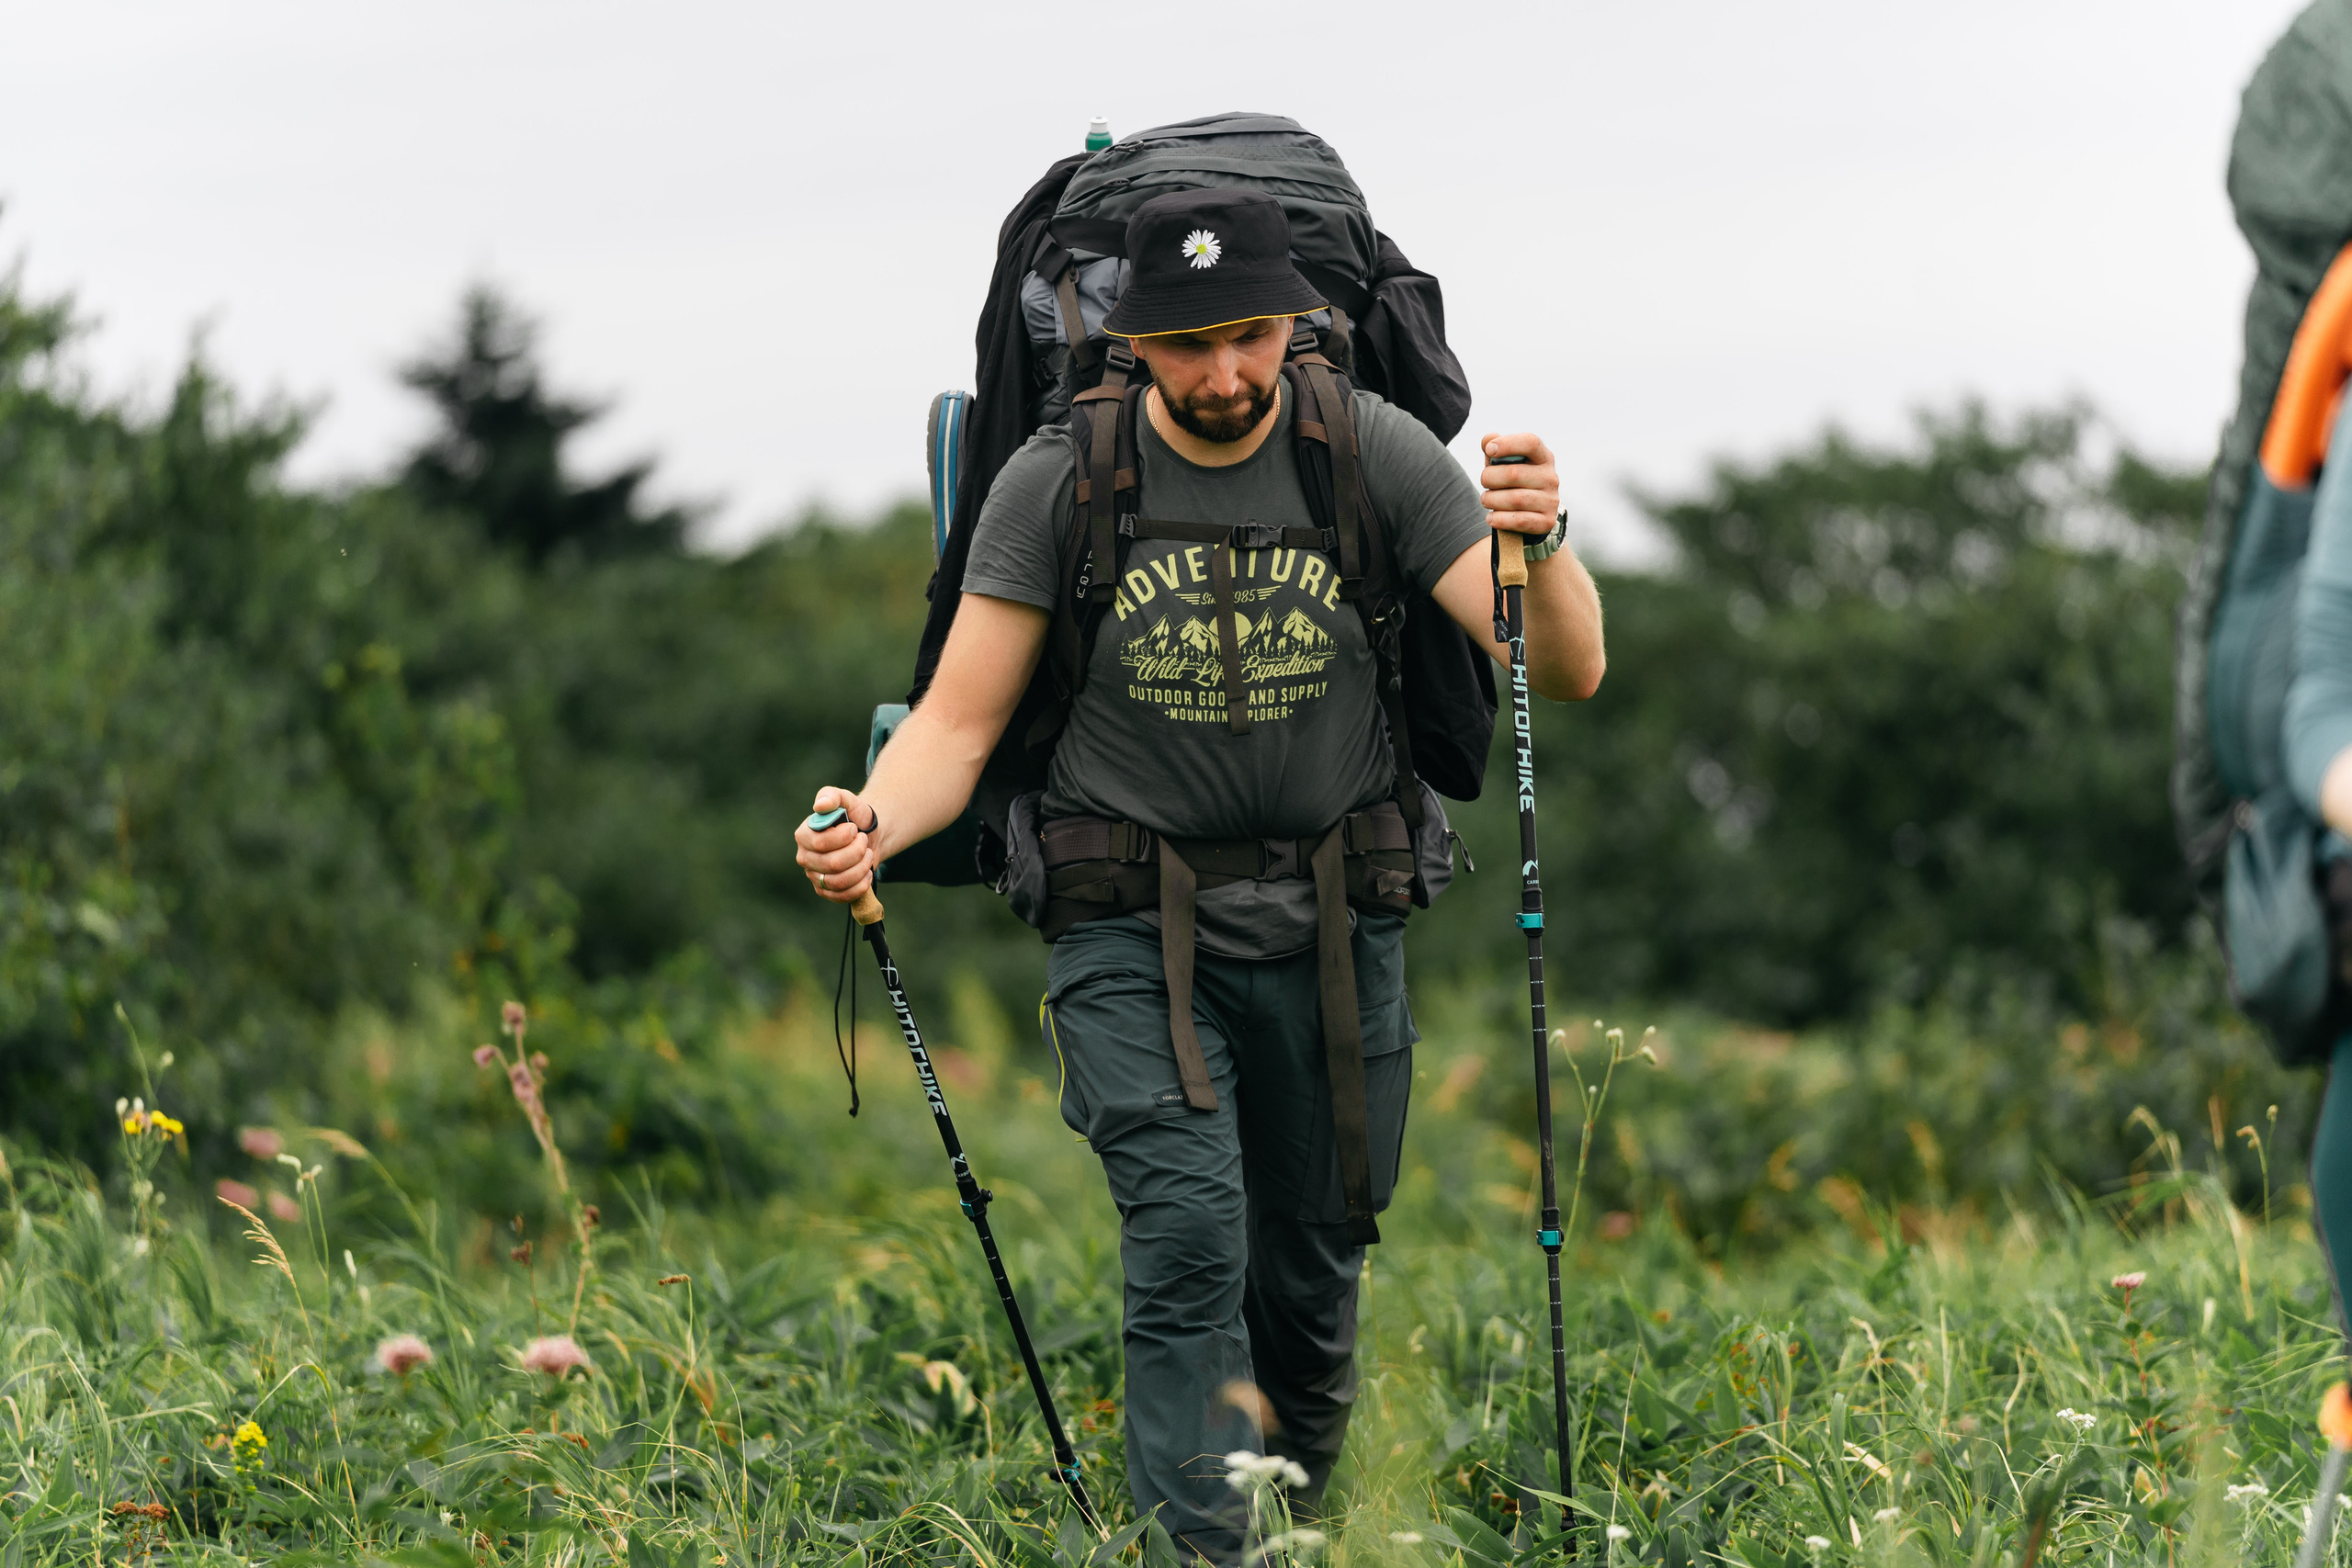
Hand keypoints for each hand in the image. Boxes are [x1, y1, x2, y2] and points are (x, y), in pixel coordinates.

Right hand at [795, 786, 877, 904]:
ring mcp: (814, 877)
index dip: (843, 837)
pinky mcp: (826, 892)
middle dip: (856, 852)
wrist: (867, 835)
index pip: (820, 843)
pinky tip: (867, 872)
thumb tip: (820, 805)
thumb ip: (832, 796)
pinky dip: (861, 885)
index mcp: (804, 835)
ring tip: (867, 855)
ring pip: (839, 881)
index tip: (854, 829)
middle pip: (832, 864)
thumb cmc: (854, 817)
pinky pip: (843, 896)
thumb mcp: (846, 800)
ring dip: (861, 867)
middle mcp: (805, 857)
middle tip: (864, 841)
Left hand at [1480, 432, 1559, 536]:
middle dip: (1490, 478)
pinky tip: (1491, 518)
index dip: (1508, 444)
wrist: (1530, 516)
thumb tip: (1488, 439)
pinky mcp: (1546, 521)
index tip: (1489, 450)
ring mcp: (1551, 500)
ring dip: (1492, 500)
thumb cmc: (1514, 484)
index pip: (1531, 443)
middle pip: (1514, 473)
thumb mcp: (1504, 465)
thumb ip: (1495, 450)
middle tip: (1484, 482)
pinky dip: (1499, 519)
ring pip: (1515, 499)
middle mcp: (1551, 477)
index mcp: (1542, 457)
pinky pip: (1519, 520)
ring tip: (1486, 500)